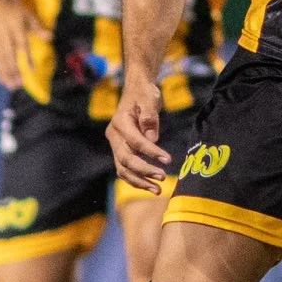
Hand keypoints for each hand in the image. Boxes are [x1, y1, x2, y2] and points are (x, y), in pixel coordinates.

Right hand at [0, 0, 45, 90]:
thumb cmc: (13, 9)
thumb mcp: (28, 15)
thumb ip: (38, 27)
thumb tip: (51, 37)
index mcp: (16, 27)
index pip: (22, 45)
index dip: (26, 58)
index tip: (32, 70)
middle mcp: (4, 34)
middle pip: (9, 55)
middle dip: (13, 71)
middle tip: (18, 85)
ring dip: (4, 73)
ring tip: (10, 86)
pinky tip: (1, 78)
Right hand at [107, 79, 170, 193]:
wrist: (136, 91)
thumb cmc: (144, 94)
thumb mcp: (149, 99)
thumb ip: (149, 116)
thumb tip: (151, 138)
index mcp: (120, 122)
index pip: (135, 141)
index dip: (151, 152)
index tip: (168, 160)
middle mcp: (114, 136)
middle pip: (126, 159)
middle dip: (144, 170)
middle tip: (163, 178)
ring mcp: (116, 144)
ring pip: (123, 168)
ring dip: (140, 181)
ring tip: (158, 189)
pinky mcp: (120, 151)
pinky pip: (125, 169)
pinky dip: (137, 179)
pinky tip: (150, 186)